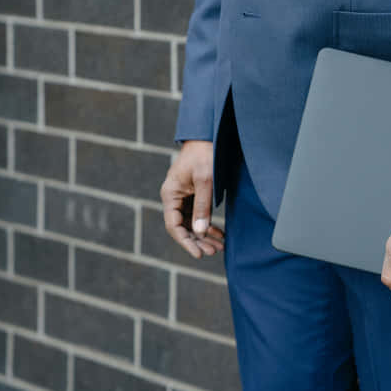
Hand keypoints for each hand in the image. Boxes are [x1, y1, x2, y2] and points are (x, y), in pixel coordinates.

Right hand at [159, 140, 224, 257]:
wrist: (208, 136)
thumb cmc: (205, 155)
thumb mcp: (205, 180)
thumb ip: (203, 206)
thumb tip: (200, 232)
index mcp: (170, 194)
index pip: (174, 225)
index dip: (186, 242)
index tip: (199, 254)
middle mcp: (174, 197)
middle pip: (183, 227)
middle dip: (198, 241)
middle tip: (214, 252)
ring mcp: (183, 197)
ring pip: (192, 223)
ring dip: (204, 236)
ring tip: (219, 247)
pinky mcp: (193, 195)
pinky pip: (198, 215)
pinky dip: (208, 225)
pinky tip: (219, 235)